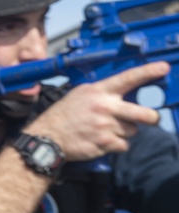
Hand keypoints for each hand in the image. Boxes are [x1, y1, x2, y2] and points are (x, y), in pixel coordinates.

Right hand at [26, 61, 167, 160]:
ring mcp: (106, 125)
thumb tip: (126, 93)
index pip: (128, 78)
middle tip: (150, 118)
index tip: (163, 67)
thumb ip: (103, 93)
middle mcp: (105, 106)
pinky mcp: (106, 143)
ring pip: (133, 130)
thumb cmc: (64, 114)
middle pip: (144, 114)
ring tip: (106, 129)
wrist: (49, 135)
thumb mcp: (81, 94)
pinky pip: (124, 145)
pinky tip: (102, 140)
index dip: (148, 72)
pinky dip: (116, 145)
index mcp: (98, 91)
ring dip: (124, 132)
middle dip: (151, 117)